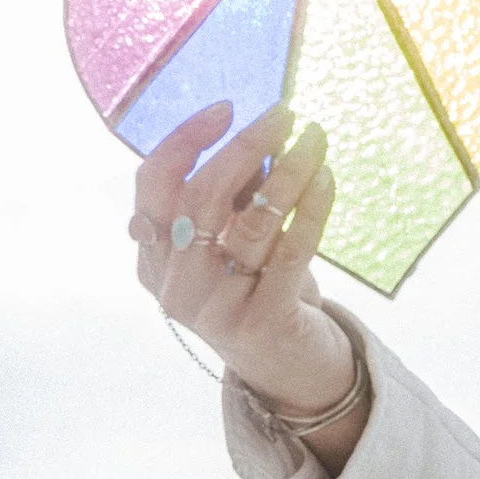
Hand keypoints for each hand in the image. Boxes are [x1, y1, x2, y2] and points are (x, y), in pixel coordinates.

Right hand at [131, 102, 369, 465]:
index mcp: (153, 258)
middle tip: (284, 113)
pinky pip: (290, 252)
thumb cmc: (257, 290)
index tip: (227, 108)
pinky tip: (326, 178)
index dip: (186, 141)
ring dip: (288, 171)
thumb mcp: (233, 242)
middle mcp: (174, 285)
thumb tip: (259, 137)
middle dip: (244, 146)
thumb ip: (231, 196)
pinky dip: (311, 210)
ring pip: (250, 223)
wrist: (288, 370)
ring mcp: (214, 309)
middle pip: (201, 197)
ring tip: (315, 137)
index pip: (153, 184)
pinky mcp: (262, 322)